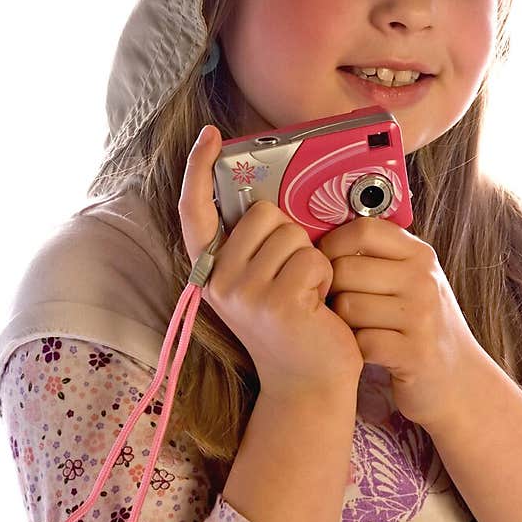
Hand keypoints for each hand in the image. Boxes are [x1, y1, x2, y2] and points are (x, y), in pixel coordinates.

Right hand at [179, 126, 363, 400]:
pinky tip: (317, 307)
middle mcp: (219, 282)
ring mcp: (245, 293)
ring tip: (306, 297)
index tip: (211, 135)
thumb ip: (256, 247)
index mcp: (213, 273)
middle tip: (293, 280)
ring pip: (293, 234)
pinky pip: (313, 259)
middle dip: (291, 236)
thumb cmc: (296, 327)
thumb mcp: (263, 284)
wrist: (309, 386)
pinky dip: (325, 278)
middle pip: (264, 212)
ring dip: (311, 260)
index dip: (198, 170)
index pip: (195, 212)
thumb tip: (267, 200)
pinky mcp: (278, 302)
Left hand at [316, 215, 483, 426]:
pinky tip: (367, 352)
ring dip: (342, 324)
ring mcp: (422, 317)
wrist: (459, 380)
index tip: (329, 264)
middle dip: (333, 291)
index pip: (363, 229)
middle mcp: (423, 280)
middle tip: (341, 308)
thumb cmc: (422, 326)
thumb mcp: (413, 280)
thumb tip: (321, 237)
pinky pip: (360, 342)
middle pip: (345, 269)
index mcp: (420, 255)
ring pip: (347, 306)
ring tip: (357, 330)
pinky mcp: (414, 354)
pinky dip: (356, 350)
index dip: (333, 244)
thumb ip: (380, 256)